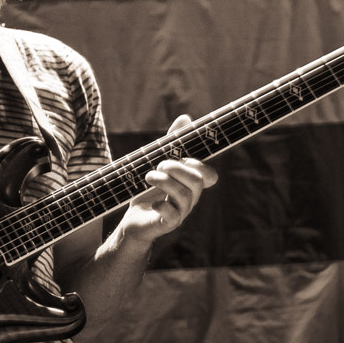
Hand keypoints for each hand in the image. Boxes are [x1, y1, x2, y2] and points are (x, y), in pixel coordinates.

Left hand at [121, 114, 218, 242]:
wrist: (133, 219)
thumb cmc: (148, 190)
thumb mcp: (157, 163)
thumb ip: (172, 143)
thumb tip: (186, 118)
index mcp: (190, 184)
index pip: (209, 175)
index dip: (199, 165)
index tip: (182, 158)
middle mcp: (190, 198)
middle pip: (197, 181)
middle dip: (177, 168)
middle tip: (160, 165)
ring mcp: (180, 212)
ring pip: (184, 195)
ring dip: (164, 181)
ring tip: (148, 176)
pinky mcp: (167, 224)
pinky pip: (172, 216)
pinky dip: (162, 205)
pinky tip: (153, 202)